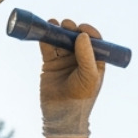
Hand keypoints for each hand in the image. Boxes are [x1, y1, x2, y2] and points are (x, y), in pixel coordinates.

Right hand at [40, 19, 104, 137]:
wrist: (62, 114)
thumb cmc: (82, 96)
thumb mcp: (89, 75)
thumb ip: (87, 55)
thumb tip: (82, 34)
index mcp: (94, 61)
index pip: (94, 41)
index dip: (89, 32)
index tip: (82, 28)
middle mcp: (80, 59)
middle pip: (75, 37)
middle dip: (71, 29)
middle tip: (67, 24)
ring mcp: (64, 60)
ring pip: (60, 41)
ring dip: (57, 31)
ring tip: (53, 23)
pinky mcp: (50, 64)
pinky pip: (48, 48)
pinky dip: (45, 39)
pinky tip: (43, 31)